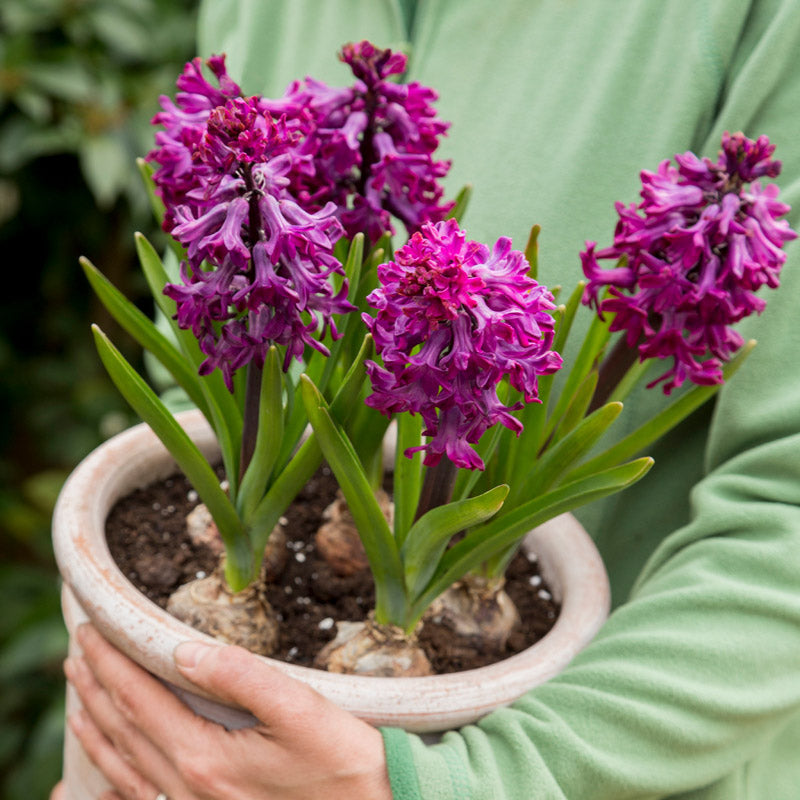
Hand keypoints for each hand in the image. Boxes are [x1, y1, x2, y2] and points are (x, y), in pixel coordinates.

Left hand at [64, 623, 392, 799]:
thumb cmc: (341, 762)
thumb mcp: (297, 709)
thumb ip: (239, 676)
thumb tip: (183, 650)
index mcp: (203, 758)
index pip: (139, 701)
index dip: (111, 664)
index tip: (90, 632)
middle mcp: (186, 791)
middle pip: (124, 732)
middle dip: (94, 690)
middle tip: (75, 655)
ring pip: (125, 768)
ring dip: (96, 730)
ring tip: (77, 700)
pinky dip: (113, 780)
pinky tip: (105, 776)